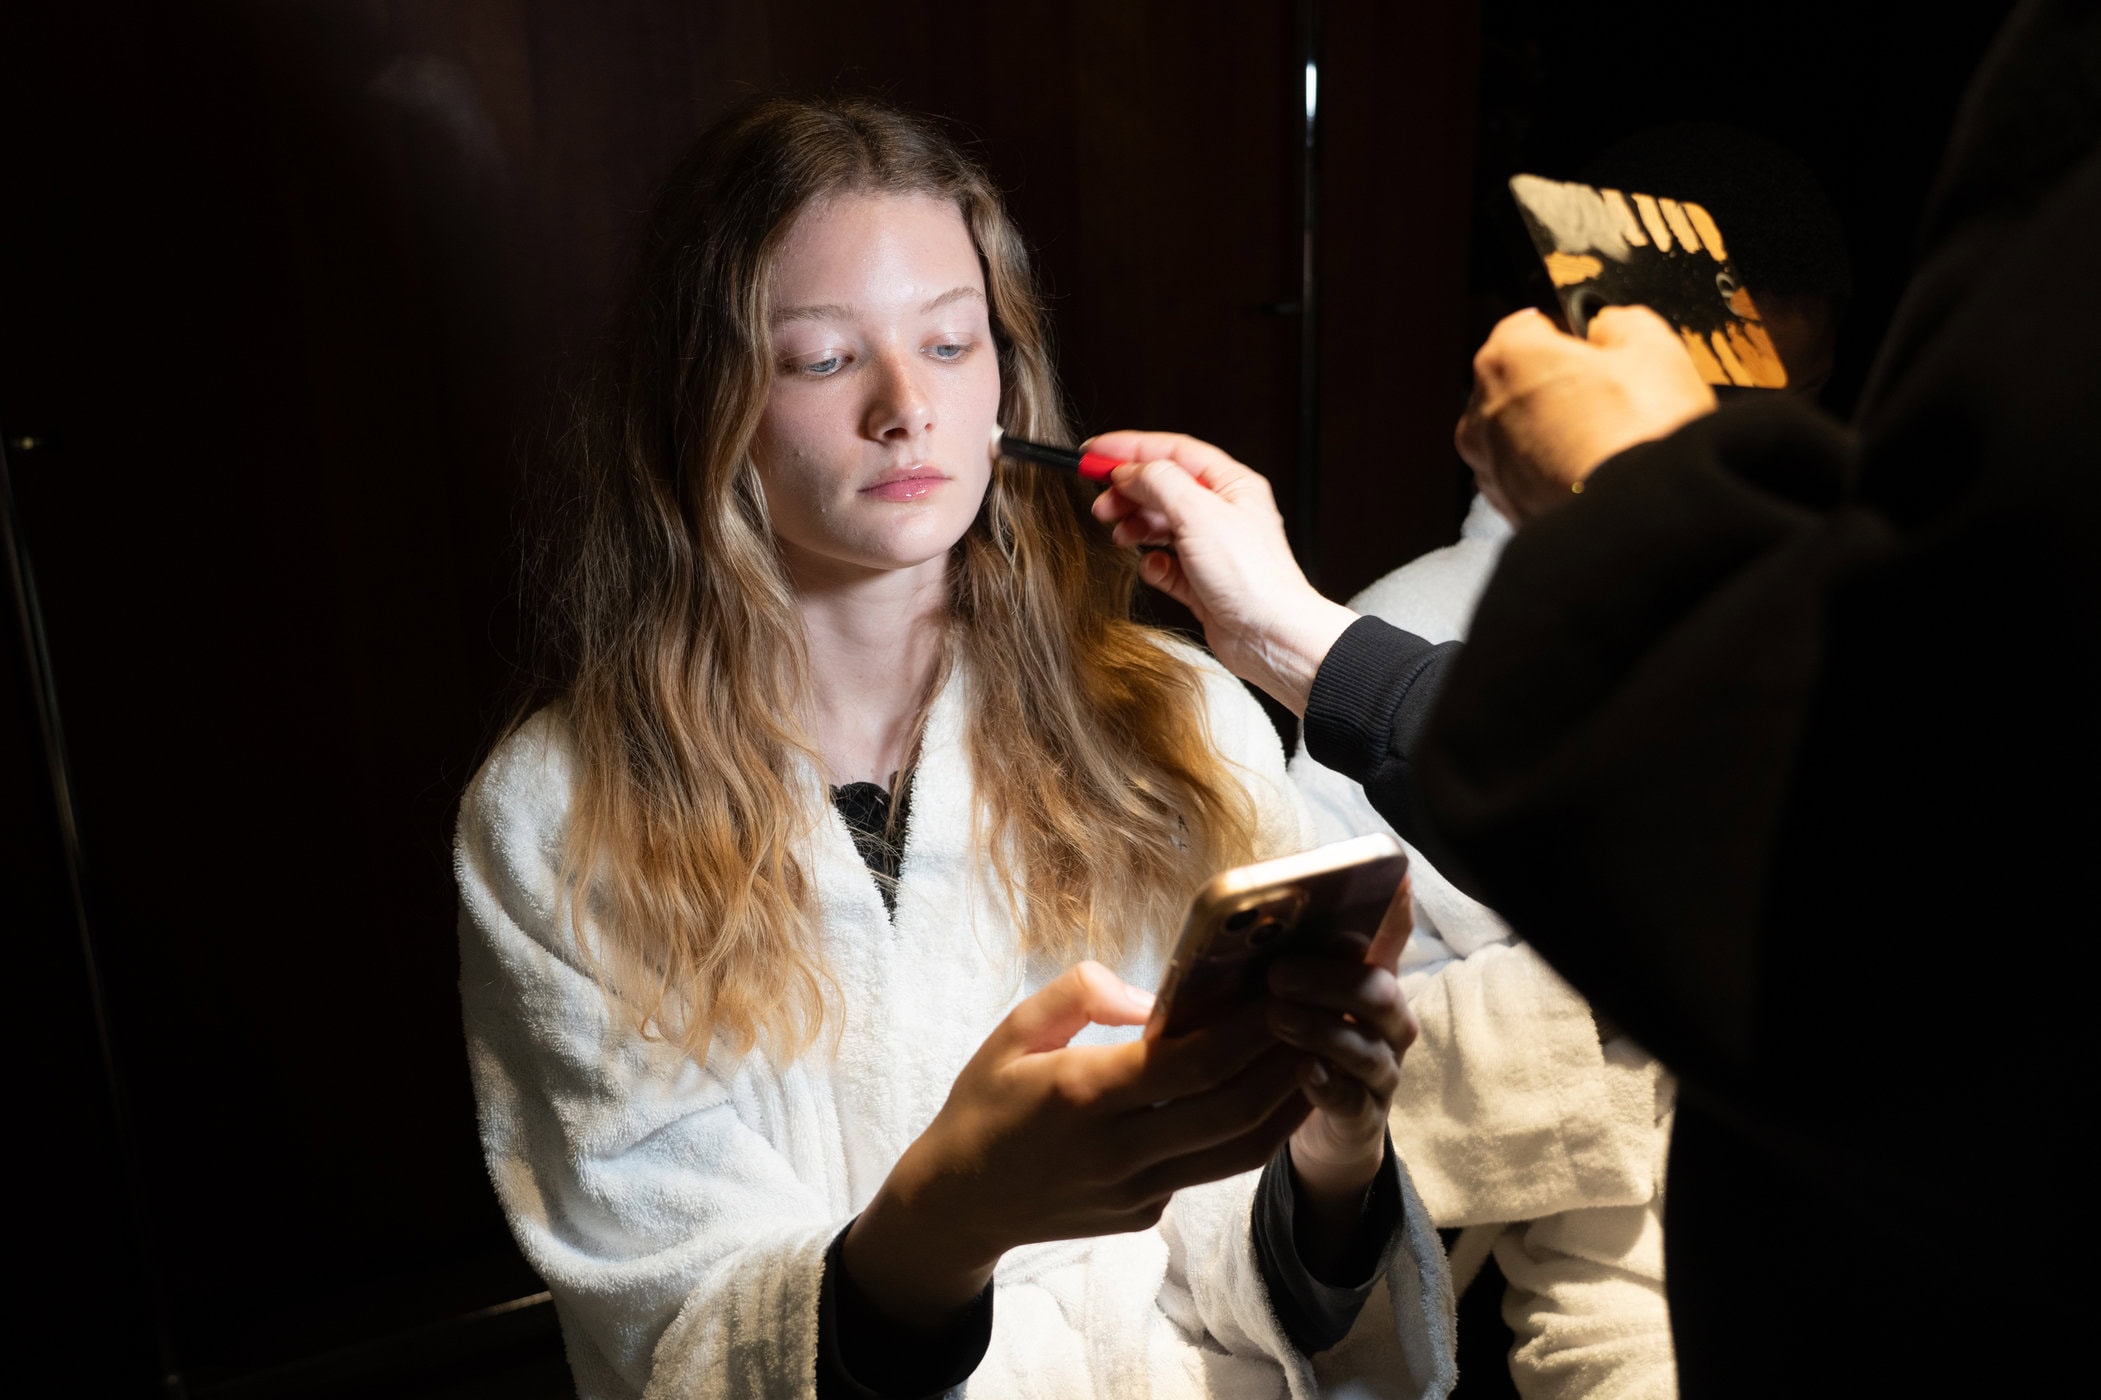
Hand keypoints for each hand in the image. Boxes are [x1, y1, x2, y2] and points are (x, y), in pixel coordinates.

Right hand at [844, 961, 1311, 1329]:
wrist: (958, 1203)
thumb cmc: (984, 1104)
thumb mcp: (1013, 1031)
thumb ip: (1081, 994)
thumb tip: (1152, 997)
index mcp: (1082, 1094)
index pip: (1190, 1064)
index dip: (1247, 1031)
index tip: (1283, 994)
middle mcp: (1117, 1150)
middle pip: (1231, 1110)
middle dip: (1285, 1064)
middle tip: (1320, 1022)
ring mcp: (1135, 1191)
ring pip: (1236, 1151)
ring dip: (1284, 1106)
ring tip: (1315, 1059)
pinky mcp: (1143, 1215)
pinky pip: (1208, 1171)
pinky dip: (1245, 1133)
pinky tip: (1262, 1097)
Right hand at [1085, 430, 1357, 714]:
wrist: (1270, 637)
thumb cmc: (1253, 578)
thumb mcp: (1199, 514)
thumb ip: (1159, 483)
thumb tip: (1129, 470)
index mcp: (1231, 485)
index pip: (1173, 451)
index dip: (1130, 448)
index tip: (1094, 452)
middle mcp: (1222, 512)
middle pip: (1162, 487)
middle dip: (1128, 492)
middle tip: (1102, 502)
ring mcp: (1211, 547)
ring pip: (1160, 525)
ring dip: (1135, 526)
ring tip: (1120, 534)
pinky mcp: (1202, 581)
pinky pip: (1166, 564)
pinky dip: (1153, 564)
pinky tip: (1154, 568)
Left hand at [1265, 880, 1417, 1278]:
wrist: (1316, 1128)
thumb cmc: (1292, 1046)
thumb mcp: (1284, 997)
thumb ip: (1275, 961)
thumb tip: (1234, 919)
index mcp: (1367, 981)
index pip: (1391, 937)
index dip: (1395, 910)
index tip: (1390, 881)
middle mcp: (1385, 1024)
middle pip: (1380, 991)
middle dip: (1330, 977)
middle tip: (1278, 973)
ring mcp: (1380, 1072)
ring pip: (1368, 1046)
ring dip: (1322, 1028)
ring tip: (1277, 1018)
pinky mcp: (1364, 1117)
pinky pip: (1355, 1100)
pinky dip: (1330, 1085)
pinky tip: (1305, 1072)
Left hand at [1456, 306, 1717, 521]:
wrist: (1636, 520)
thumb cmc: (1640, 426)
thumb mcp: (1652, 347)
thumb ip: (1621, 323)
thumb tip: (1608, 326)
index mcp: (1506, 358)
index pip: (1527, 327)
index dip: (1566, 333)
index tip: (1596, 347)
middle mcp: (1481, 411)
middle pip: (1520, 383)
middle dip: (1557, 385)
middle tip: (1610, 398)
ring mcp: (1488, 465)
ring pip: (1521, 433)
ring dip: (1554, 432)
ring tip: (1606, 442)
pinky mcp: (1505, 508)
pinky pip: (1529, 477)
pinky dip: (1553, 473)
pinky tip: (1594, 475)